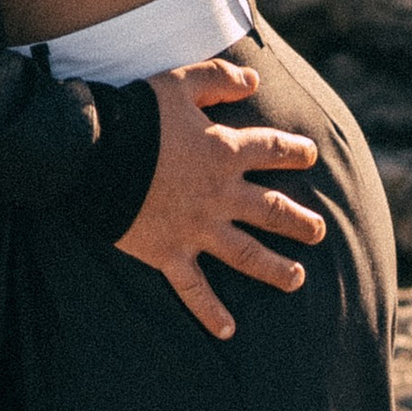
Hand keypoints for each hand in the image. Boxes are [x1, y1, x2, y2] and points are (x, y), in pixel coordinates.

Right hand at [116, 60, 325, 340]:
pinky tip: (228, 331)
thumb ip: (218, 78)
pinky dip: (211, 312)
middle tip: (318, 232)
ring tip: (298, 279)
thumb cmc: (136, 114)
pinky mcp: (169, 253)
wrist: (93, 153)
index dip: (295, 151)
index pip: (272, 150)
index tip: (311, 156)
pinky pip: (195, 289)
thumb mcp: (179, 83)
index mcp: (224, 151)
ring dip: (275, 268)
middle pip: (272, 209)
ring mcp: (197, 228)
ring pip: (247, 254)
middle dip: (299, 221)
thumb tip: (254, 79)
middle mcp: (220, 194)